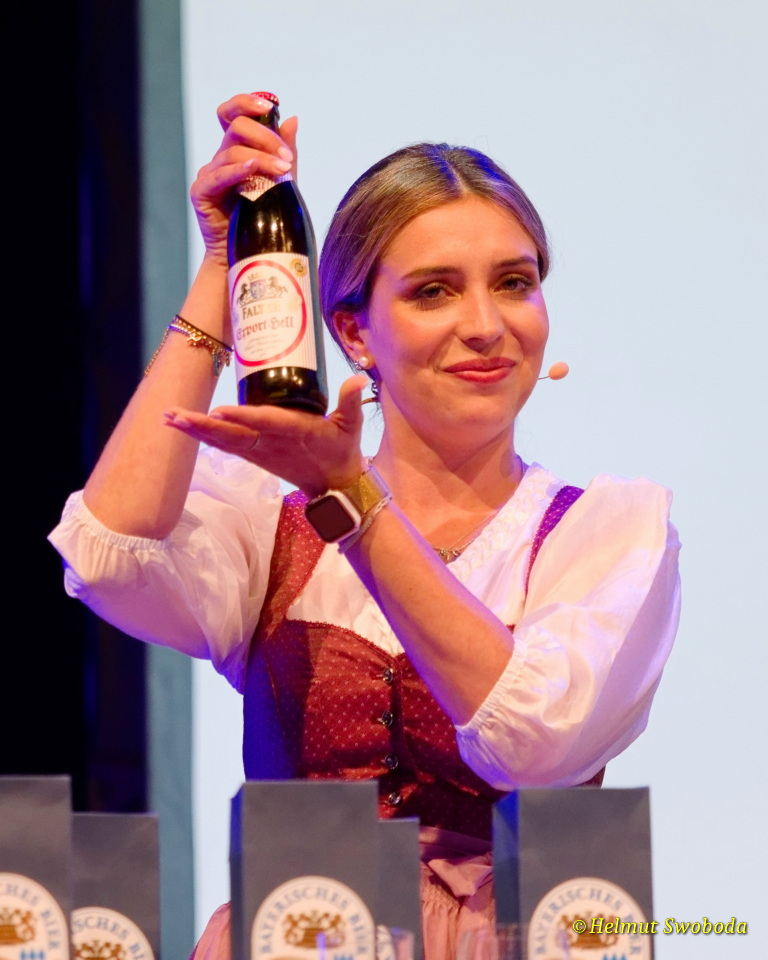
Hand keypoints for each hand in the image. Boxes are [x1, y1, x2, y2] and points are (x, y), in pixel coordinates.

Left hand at [163, 376, 367, 495]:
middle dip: (203, 425)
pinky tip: (183, 428)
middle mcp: (272, 444)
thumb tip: (359, 378)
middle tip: (174, 414)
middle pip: (232, 434)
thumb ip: (351, 401)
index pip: (267, 423)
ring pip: (223, 441)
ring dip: (195, 430)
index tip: (220, 411)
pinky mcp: (254, 457)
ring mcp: (260, 452)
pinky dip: (203, 437)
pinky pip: (224, 446)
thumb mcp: (352, 426)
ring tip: (168, 418)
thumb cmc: (342, 451)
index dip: (244, 418)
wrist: (334, 487)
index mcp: (296, 432)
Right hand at [190, 93, 298, 266]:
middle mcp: (221, 158)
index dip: (247, 102)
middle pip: (237, 127)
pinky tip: (255, 169)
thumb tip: (293, 119)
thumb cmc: (265, 220)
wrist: (248, 255)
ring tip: (283, 170)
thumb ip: (285, 152)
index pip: (233, 114)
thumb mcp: (281, 182)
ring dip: (262, 158)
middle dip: (266, 136)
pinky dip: (238, 170)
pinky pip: (218, 176)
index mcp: (237, 151)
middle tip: (287, 158)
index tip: (271, 105)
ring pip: (233, 152)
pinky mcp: (201, 193)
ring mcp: (209, 174)